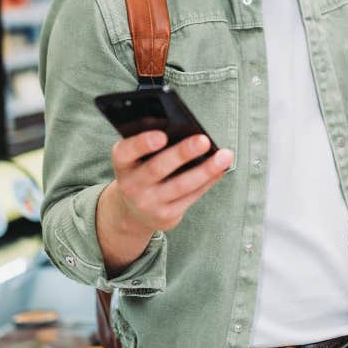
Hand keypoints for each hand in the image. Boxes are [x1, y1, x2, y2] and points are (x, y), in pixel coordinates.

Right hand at [108, 131, 233, 233]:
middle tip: (203, 140)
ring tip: (224, 156)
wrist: (133, 210)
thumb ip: (153, 144)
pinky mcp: (166, 216)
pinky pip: (191, 196)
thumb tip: (189, 130)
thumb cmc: (142, 170)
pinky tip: (221, 168)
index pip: (125, 152)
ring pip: (181, 185)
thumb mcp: (137, 157)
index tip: (162, 135)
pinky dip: (209, 181)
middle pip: (157, 168)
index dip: (142, 143)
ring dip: (205, 170)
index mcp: (122, 163)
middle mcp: (131, 185)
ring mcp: (148, 203)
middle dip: (182, 153)